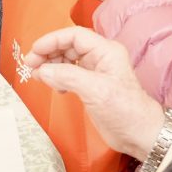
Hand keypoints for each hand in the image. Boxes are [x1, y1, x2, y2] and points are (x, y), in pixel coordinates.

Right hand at [16, 27, 163, 157]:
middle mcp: (101, 58)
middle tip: (31, 65)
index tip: (35, 51)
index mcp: (106, 51)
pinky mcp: (92, 87)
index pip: (74, 35)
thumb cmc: (126, 110)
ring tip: (39, 76)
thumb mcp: (96, 90)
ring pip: (67, 60)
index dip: (52, 40)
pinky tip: (54, 87)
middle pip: (69, 46)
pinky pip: (69, 74)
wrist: (140, 135)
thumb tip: (42, 70)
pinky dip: (58, 78)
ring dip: (51, 65)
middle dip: (49, 53)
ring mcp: (96, 72)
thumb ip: (67, 76)